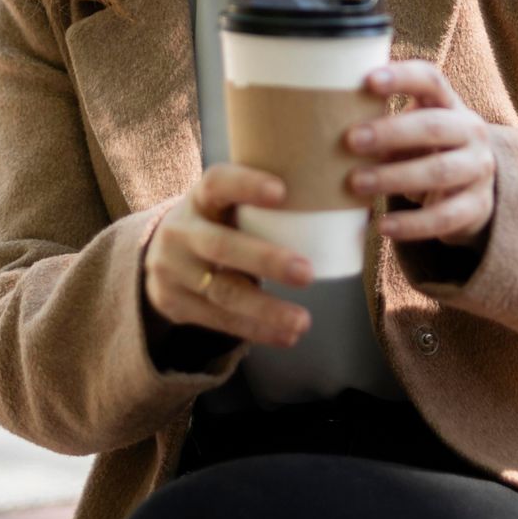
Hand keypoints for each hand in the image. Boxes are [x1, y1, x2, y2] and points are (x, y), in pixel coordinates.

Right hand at [143, 164, 315, 347]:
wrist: (161, 255)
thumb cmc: (219, 223)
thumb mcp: (228, 204)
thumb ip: (271, 204)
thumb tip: (356, 205)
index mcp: (200, 198)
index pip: (217, 183)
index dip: (246, 185)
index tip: (281, 191)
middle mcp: (180, 232)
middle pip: (222, 247)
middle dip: (266, 260)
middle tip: (307, 274)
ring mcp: (173, 270)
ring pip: (223, 292)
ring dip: (266, 310)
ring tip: (303, 321)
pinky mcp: (175, 304)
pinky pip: (219, 320)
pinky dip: (257, 329)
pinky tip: (286, 336)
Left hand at [345, 60, 496, 248]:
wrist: (471, 193)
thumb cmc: (425, 152)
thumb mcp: (412, 132)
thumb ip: (383, 127)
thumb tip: (324, 128)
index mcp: (450, 104)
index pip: (431, 80)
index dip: (402, 77)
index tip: (368, 80)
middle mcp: (471, 131)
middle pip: (433, 126)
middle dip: (391, 132)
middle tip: (350, 140)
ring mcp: (478, 169)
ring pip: (438, 171)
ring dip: (394, 177)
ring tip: (356, 184)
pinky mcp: (477, 206)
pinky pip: (444, 217)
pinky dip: (412, 224)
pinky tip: (383, 226)